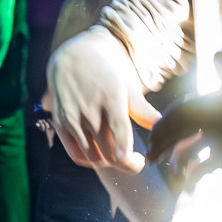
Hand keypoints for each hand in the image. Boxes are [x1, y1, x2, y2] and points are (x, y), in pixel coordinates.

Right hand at [45, 29, 158, 170]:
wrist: (72, 57)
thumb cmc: (105, 73)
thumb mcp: (126, 86)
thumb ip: (142, 109)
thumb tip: (161, 125)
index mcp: (111, 98)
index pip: (121, 134)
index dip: (130, 157)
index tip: (140, 161)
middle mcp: (90, 110)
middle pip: (109, 153)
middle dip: (126, 163)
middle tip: (135, 161)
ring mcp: (73, 118)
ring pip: (94, 157)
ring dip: (109, 163)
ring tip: (118, 155)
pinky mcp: (60, 123)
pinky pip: (77, 154)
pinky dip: (90, 160)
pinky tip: (100, 154)